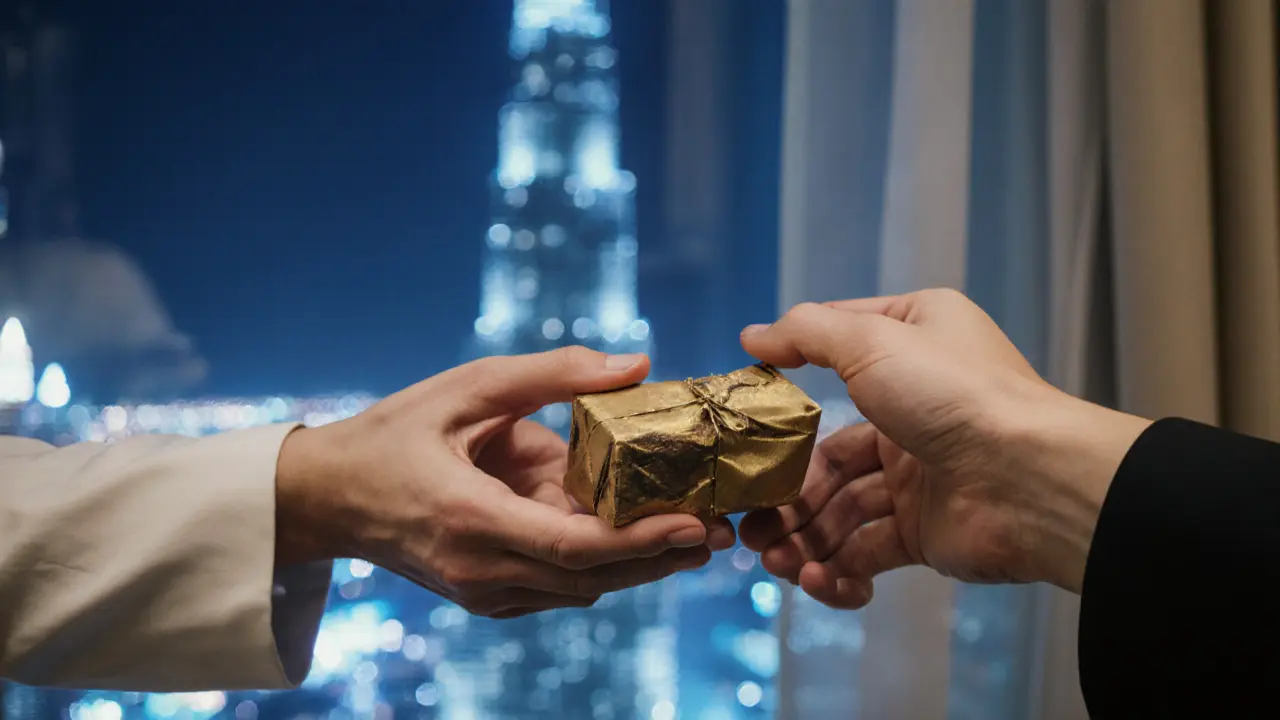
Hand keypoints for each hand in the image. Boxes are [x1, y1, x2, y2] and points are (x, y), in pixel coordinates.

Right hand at [276, 347, 735, 617]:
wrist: (329, 498)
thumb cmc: (395, 432)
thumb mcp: (467, 387)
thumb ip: (552, 374)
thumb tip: (637, 364)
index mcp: (469, 517)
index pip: (573, 545)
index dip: (642, 540)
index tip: (699, 525)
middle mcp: (480, 569)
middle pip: (592, 578)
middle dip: (662, 557)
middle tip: (723, 529)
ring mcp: (483, 592)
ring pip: (583, 588)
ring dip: (638, 564)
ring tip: (696, 529)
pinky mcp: (487, 596)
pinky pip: (560, 587)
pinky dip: (602, 564)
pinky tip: (637, 535)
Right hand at [737, 289, 1149, 608]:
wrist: (1031, 481)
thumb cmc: (953, 395)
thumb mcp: (872, 340)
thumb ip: (806, 333)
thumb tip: (752, 335)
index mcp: (911, 346)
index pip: (835, 354)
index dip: (787, 379)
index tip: (742, 410)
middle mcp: (914, 406)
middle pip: (828, 452)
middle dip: (784, 490)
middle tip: (745, 520)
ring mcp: (919, 472)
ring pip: (842, 508)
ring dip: (802, 537)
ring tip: (772, 559)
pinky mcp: (925, 530)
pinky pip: (868, 550)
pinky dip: (839, 568)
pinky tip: (817, 579)